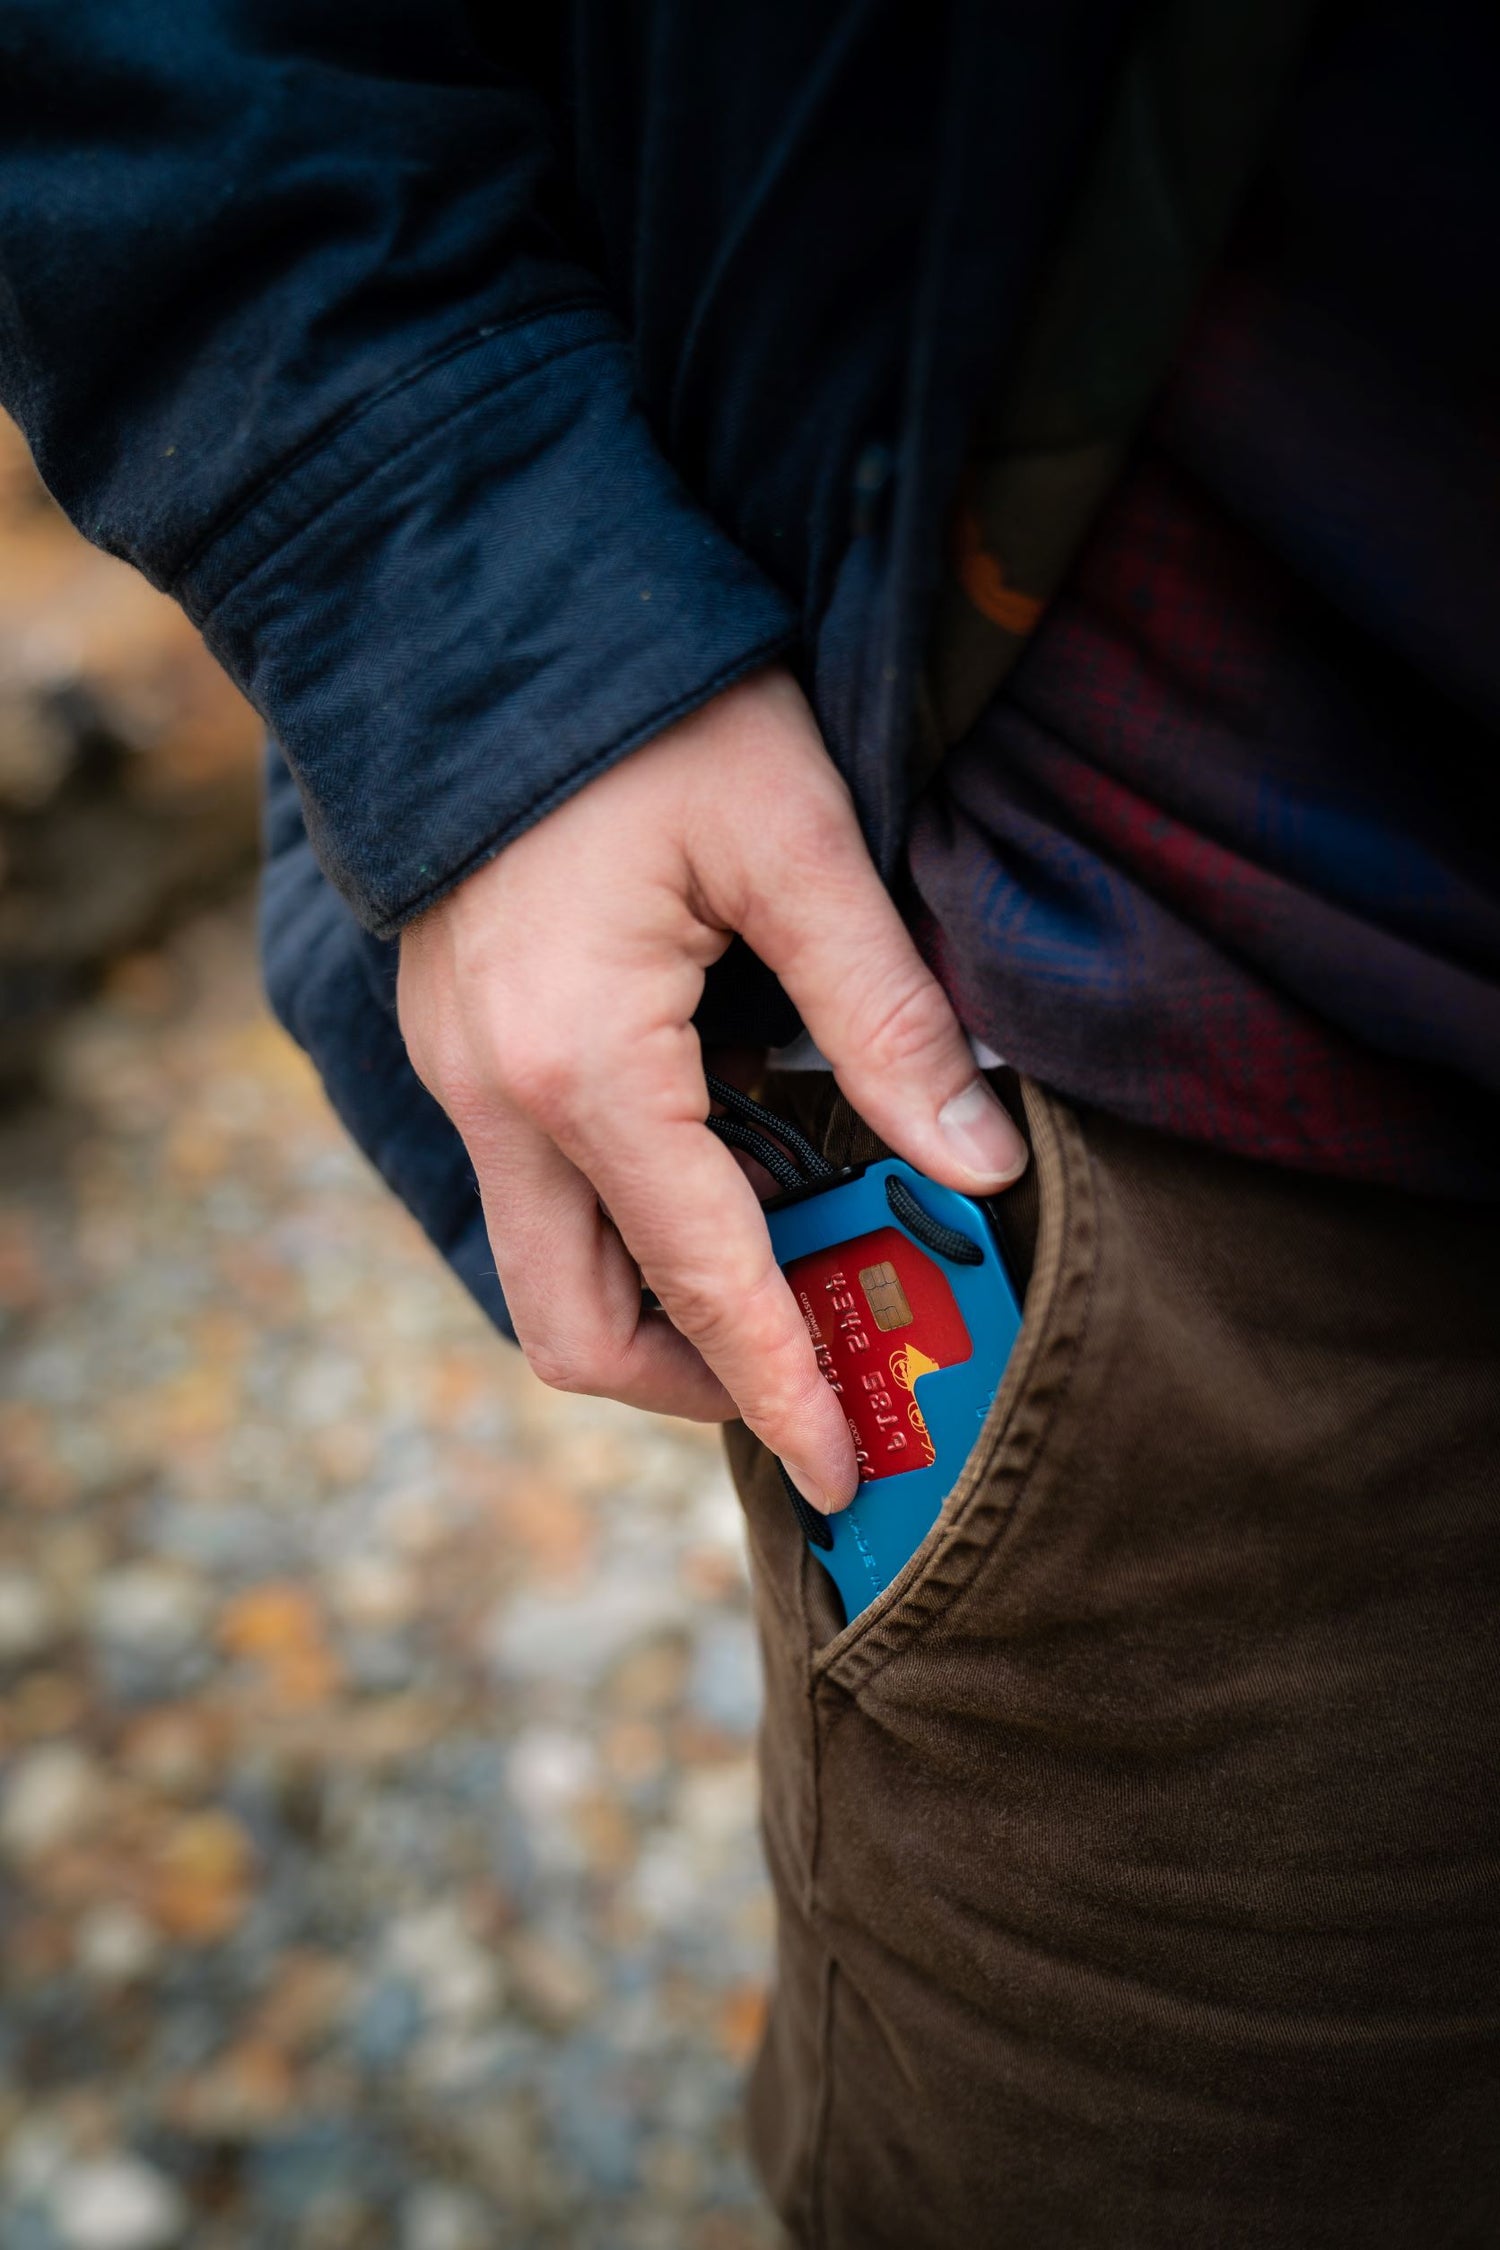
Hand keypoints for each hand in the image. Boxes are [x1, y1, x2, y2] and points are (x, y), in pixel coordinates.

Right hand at [396, 669, 1026, 1511]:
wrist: (481, 609)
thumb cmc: (651, 710)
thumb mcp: (799, 846)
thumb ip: (891, 1017)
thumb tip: (982, 1164)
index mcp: (580, 1068)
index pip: (699, 1285)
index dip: (782, 1392)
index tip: (848, 1472)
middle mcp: (493, 1100)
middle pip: (575, 1327)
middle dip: (697, 1381)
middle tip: (817, 1367)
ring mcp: (459, 1076)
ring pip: (546, 1266)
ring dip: (658, 1303)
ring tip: (785, 1269)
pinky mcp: (460, 1044)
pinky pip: (535, 1192)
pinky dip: (624, 1224)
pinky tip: (717, 1167)